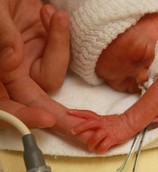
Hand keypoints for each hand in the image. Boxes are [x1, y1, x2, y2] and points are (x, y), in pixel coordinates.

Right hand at [0, 0, 69, 127]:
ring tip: (50, 13)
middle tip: (79, 127)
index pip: (5, 104)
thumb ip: (0, 36)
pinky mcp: (46, 48)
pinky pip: (62, 53)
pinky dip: (61, 35)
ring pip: (53, 74)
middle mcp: (11, 71)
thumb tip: (12, 63)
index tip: (46, 120)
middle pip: (34, 101)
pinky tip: (50, 13)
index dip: (23, 115)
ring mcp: (30, 60)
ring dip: (59, 45)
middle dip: (57, 114)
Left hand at [69, 110, 136, 153]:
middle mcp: (102, 123)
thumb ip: (97, 121)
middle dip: (80, 127)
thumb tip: (87, 123)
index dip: (78, 112)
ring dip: (91, 143)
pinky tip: (99, 150)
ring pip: (96, 136)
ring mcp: (108, 131)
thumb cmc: (117, 122)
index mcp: (100, 118)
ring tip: (89, 147)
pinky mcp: (113, 138)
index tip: (69, 112)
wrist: (130, 122)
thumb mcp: (105, 119)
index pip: (88, 113)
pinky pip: (104, 145)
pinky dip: (100, 149)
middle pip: (89, 123)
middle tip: (72, 131)